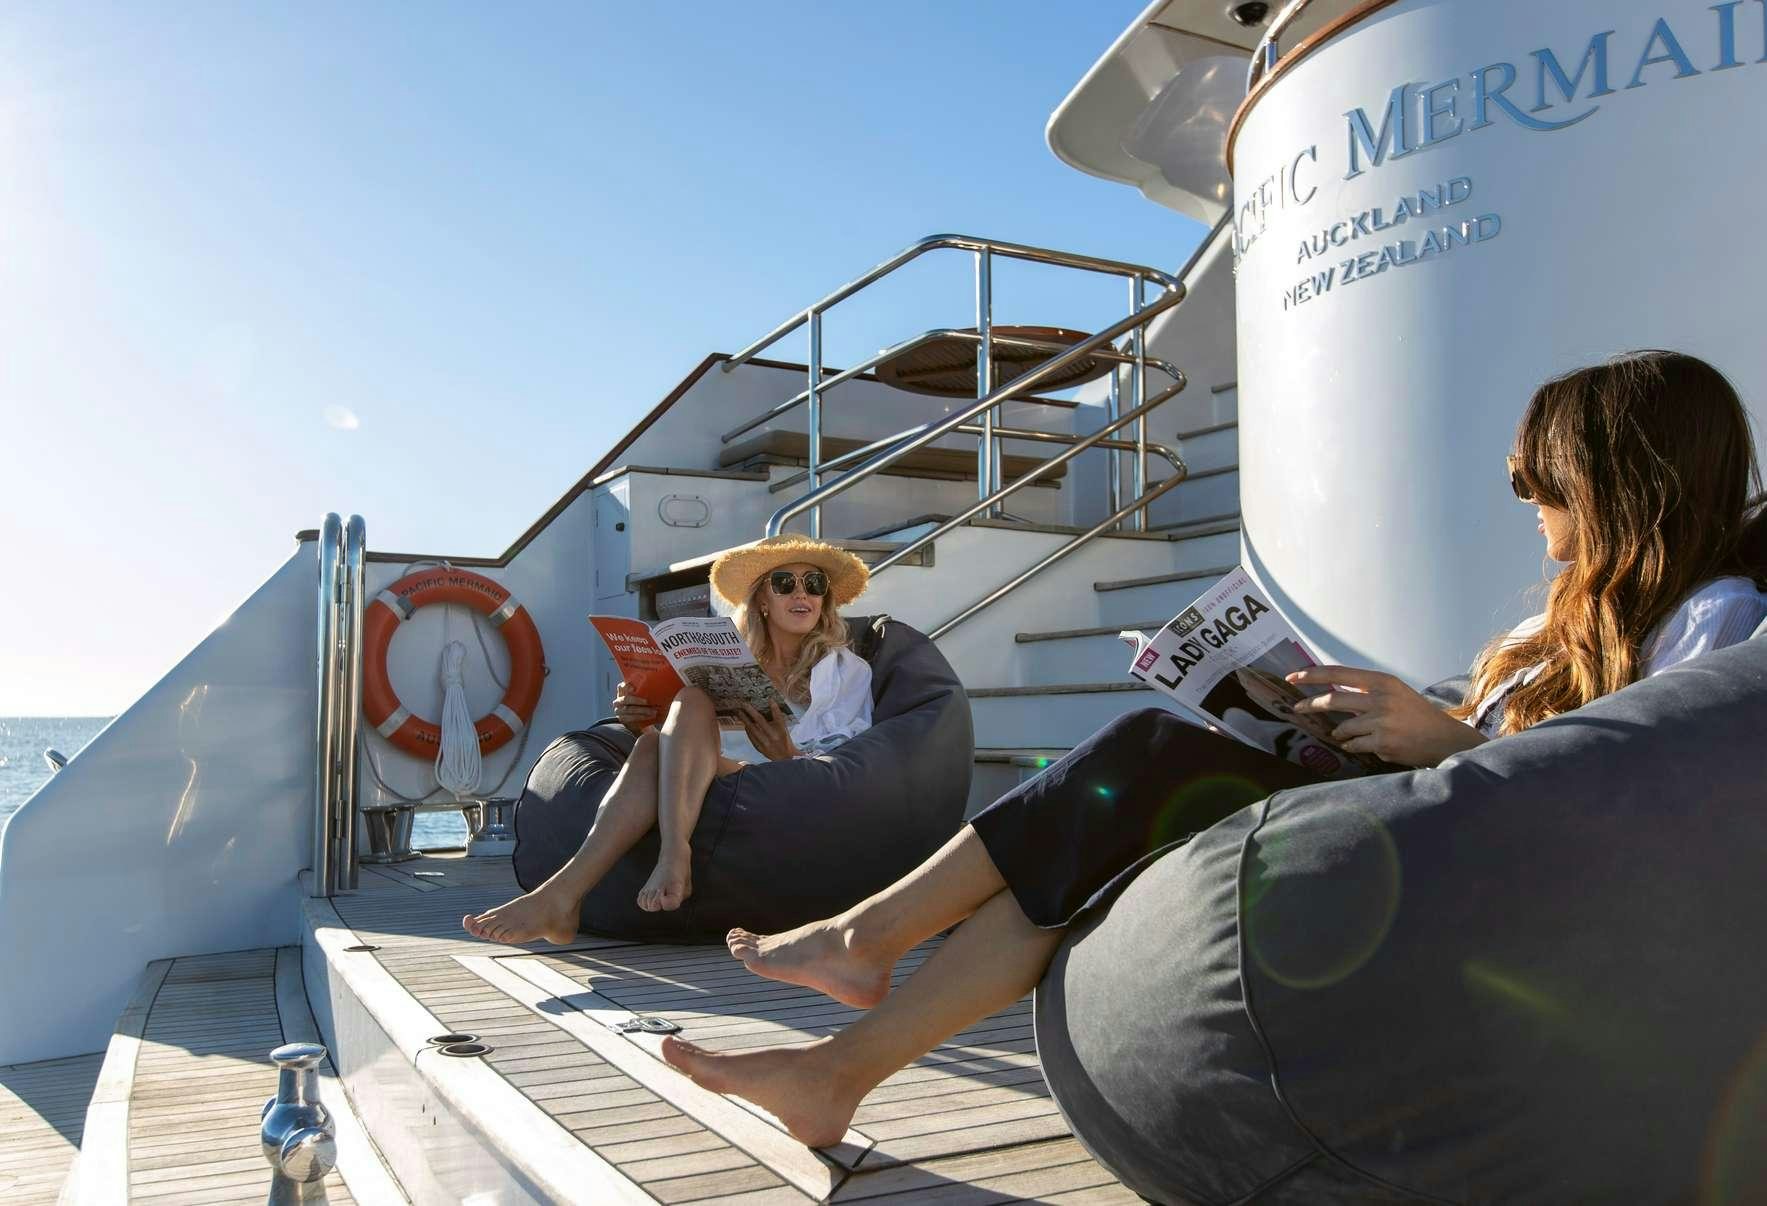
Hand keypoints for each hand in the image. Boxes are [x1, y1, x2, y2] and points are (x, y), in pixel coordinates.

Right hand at [612, 682, 657, 734]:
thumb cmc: (644, 705)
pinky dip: (641, 717)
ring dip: (642, 710)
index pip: (621, 687)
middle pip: (626, 699)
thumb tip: (659, 684)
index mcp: (622, 692)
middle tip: (647, 702)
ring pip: (628, 709)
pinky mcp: (622, 719)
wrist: (641, 721)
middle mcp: (618, 700)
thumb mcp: (644, 697)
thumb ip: (645, 691)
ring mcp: (618, 710)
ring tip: (654, 711)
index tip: (634, 688)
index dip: (626, 686)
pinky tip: (649, 716)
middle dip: (637, 700)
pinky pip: (630, 718)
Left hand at [739, 701, 798, 761]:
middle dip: (751, 711)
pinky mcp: (760, 748)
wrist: (784, 758)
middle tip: (744, 704)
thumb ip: (777, 720)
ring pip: (753, 729)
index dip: (774, 708)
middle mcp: (773, 737)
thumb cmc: (784, 741)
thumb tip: (769, 706)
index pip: (778, 717)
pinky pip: (751, 736)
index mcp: (782, 731)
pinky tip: (744, 723)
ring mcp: (765, 743)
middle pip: (761, 721)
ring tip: (739, 712)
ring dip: (745, 719)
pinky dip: (748, 729)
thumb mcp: (784, 730)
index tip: (770, 699)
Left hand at [1286, 665, 1486, 768]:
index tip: (1293, 677)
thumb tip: (1331, 692)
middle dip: (1310, 705)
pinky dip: (1351, 745)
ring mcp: (1381, 722)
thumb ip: (1366, 691)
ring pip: (1342, 727)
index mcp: (1382, 682)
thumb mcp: (1394, 692)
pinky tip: (1359, 744)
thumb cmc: (1416, 714)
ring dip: (1339, 732)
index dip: (1312, 675)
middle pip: (1333, 700)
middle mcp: (1381, 699)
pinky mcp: (1382, 743)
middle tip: (1297, 708)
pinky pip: (1353, 744)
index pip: (1338, 673)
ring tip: (1345, 733)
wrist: (1444, 738)